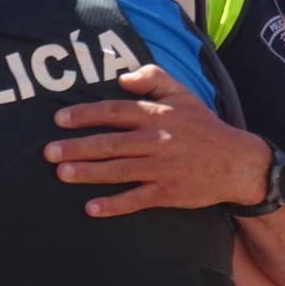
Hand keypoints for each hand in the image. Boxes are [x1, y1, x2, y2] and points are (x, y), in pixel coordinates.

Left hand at [43, 64, 269, 217]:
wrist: (236, 163)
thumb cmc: (203, 126)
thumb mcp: (182, 93)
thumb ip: (153, 78)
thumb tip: (122, 78)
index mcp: (157, 115)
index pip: (115, 112)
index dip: (85, 115)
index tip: (60, 120)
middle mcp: (157, 140)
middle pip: (111, 143)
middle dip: (78, 147)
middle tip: (48, 152)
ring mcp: (161, 169)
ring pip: (119, 171)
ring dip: (89, 173)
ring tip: (61, 173)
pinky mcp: (168, 193)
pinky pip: (136, 199)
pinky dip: (114, 205)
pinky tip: (91, 207)